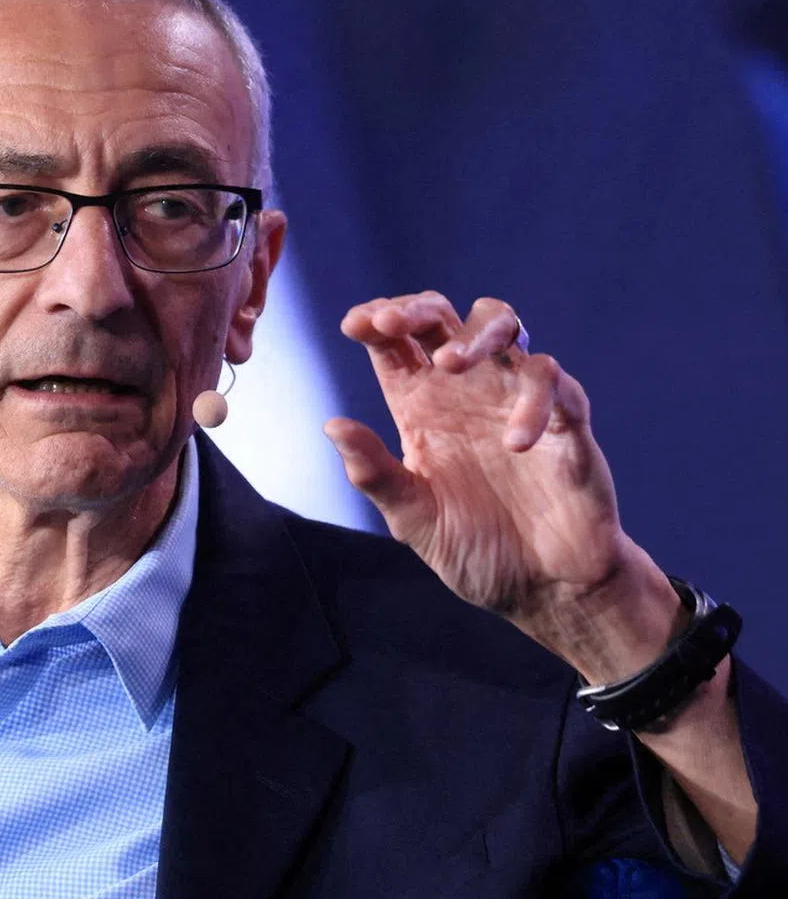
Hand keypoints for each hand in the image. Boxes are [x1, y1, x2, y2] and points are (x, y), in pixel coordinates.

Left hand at [325, 292, 644, 653]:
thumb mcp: (413, 518)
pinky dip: (534, 401)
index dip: (376, 321)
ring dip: (475, 334)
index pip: (396, 345)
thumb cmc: (476, 550)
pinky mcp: (567, 420)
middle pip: (444, 318)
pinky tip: (514, 443)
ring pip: (504, 327)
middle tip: (391, 323)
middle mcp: (467, 392)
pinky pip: (554, 383)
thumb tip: (331, 424)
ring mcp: (516, 400)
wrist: (545, 590)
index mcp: (423, 407)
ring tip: (449, 363)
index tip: (355, 325)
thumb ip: (375, 473)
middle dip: (417, 308)